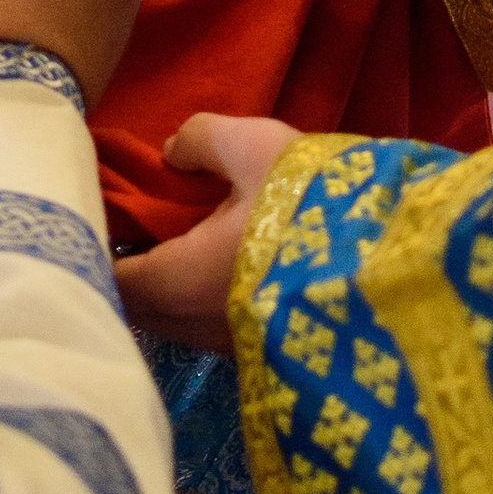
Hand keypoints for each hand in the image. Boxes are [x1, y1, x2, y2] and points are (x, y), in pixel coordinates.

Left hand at [113, 114, 296, 347]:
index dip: (90, 248)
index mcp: (173, 283)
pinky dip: (204, 298)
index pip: (102, 279)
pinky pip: (212, 326)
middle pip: (133, 308)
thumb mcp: (256, 147)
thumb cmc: (315, 207)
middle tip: (135, 225)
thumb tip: (172, 152)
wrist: (402, 272)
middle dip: (127, 271)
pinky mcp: (267, 354)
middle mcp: (192, 328)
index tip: (99, 217)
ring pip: (175, 321)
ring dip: (170, 286)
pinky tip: (226, 261)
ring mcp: (230, 350)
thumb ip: (201, 139)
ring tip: (180, 239)